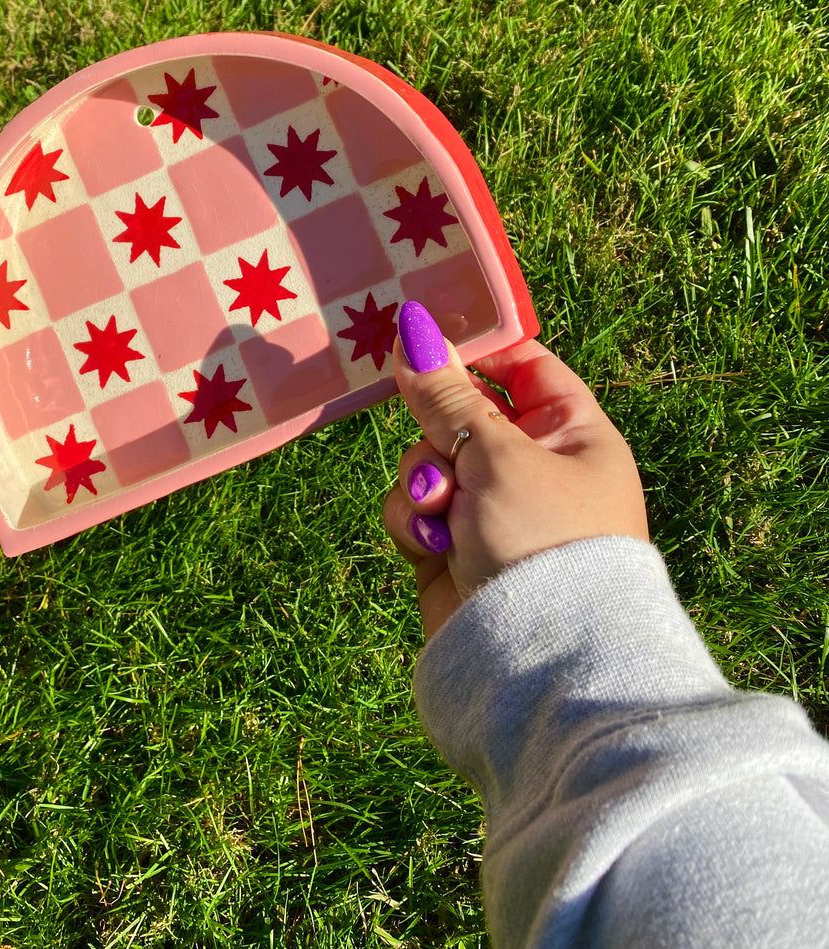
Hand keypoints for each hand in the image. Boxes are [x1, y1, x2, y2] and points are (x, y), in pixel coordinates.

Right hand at [383, 304, 648, 640]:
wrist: (538, 659)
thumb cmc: (540, 539)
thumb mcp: (496, 454)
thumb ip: (447, 395)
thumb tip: (414, 327)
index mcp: (571, 435)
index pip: (524, 368)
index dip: (477, 352)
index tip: (425, 338)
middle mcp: (533, 469)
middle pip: (462, 415)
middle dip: (438, 432)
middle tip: (440, 446)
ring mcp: (491, 511)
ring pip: (428, 463)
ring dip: (423, 481)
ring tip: (440, 511)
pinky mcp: (452, 549)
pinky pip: (414, 510)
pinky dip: (414, 521)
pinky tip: (430, 544)